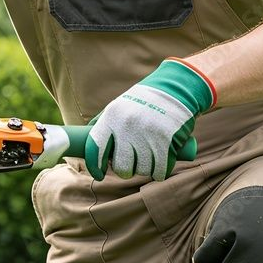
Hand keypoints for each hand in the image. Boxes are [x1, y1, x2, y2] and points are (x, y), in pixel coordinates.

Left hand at [85, 58, 213, 180]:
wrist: (175, 87)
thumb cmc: (144, 99)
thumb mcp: (119, 105)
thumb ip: (103, 121)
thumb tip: (86, 135)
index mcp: (112, 117)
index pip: (95, 148)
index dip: (94, 166)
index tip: (99, 174)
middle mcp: (127, 127)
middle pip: (121, 166)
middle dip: (125, 170)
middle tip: (130, 166)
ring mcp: (147, 135)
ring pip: (141, 170)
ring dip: (144, 170)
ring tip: (147, 161)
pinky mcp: (166, 142)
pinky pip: (159, 170)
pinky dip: (159, 172)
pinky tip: (159, 168)